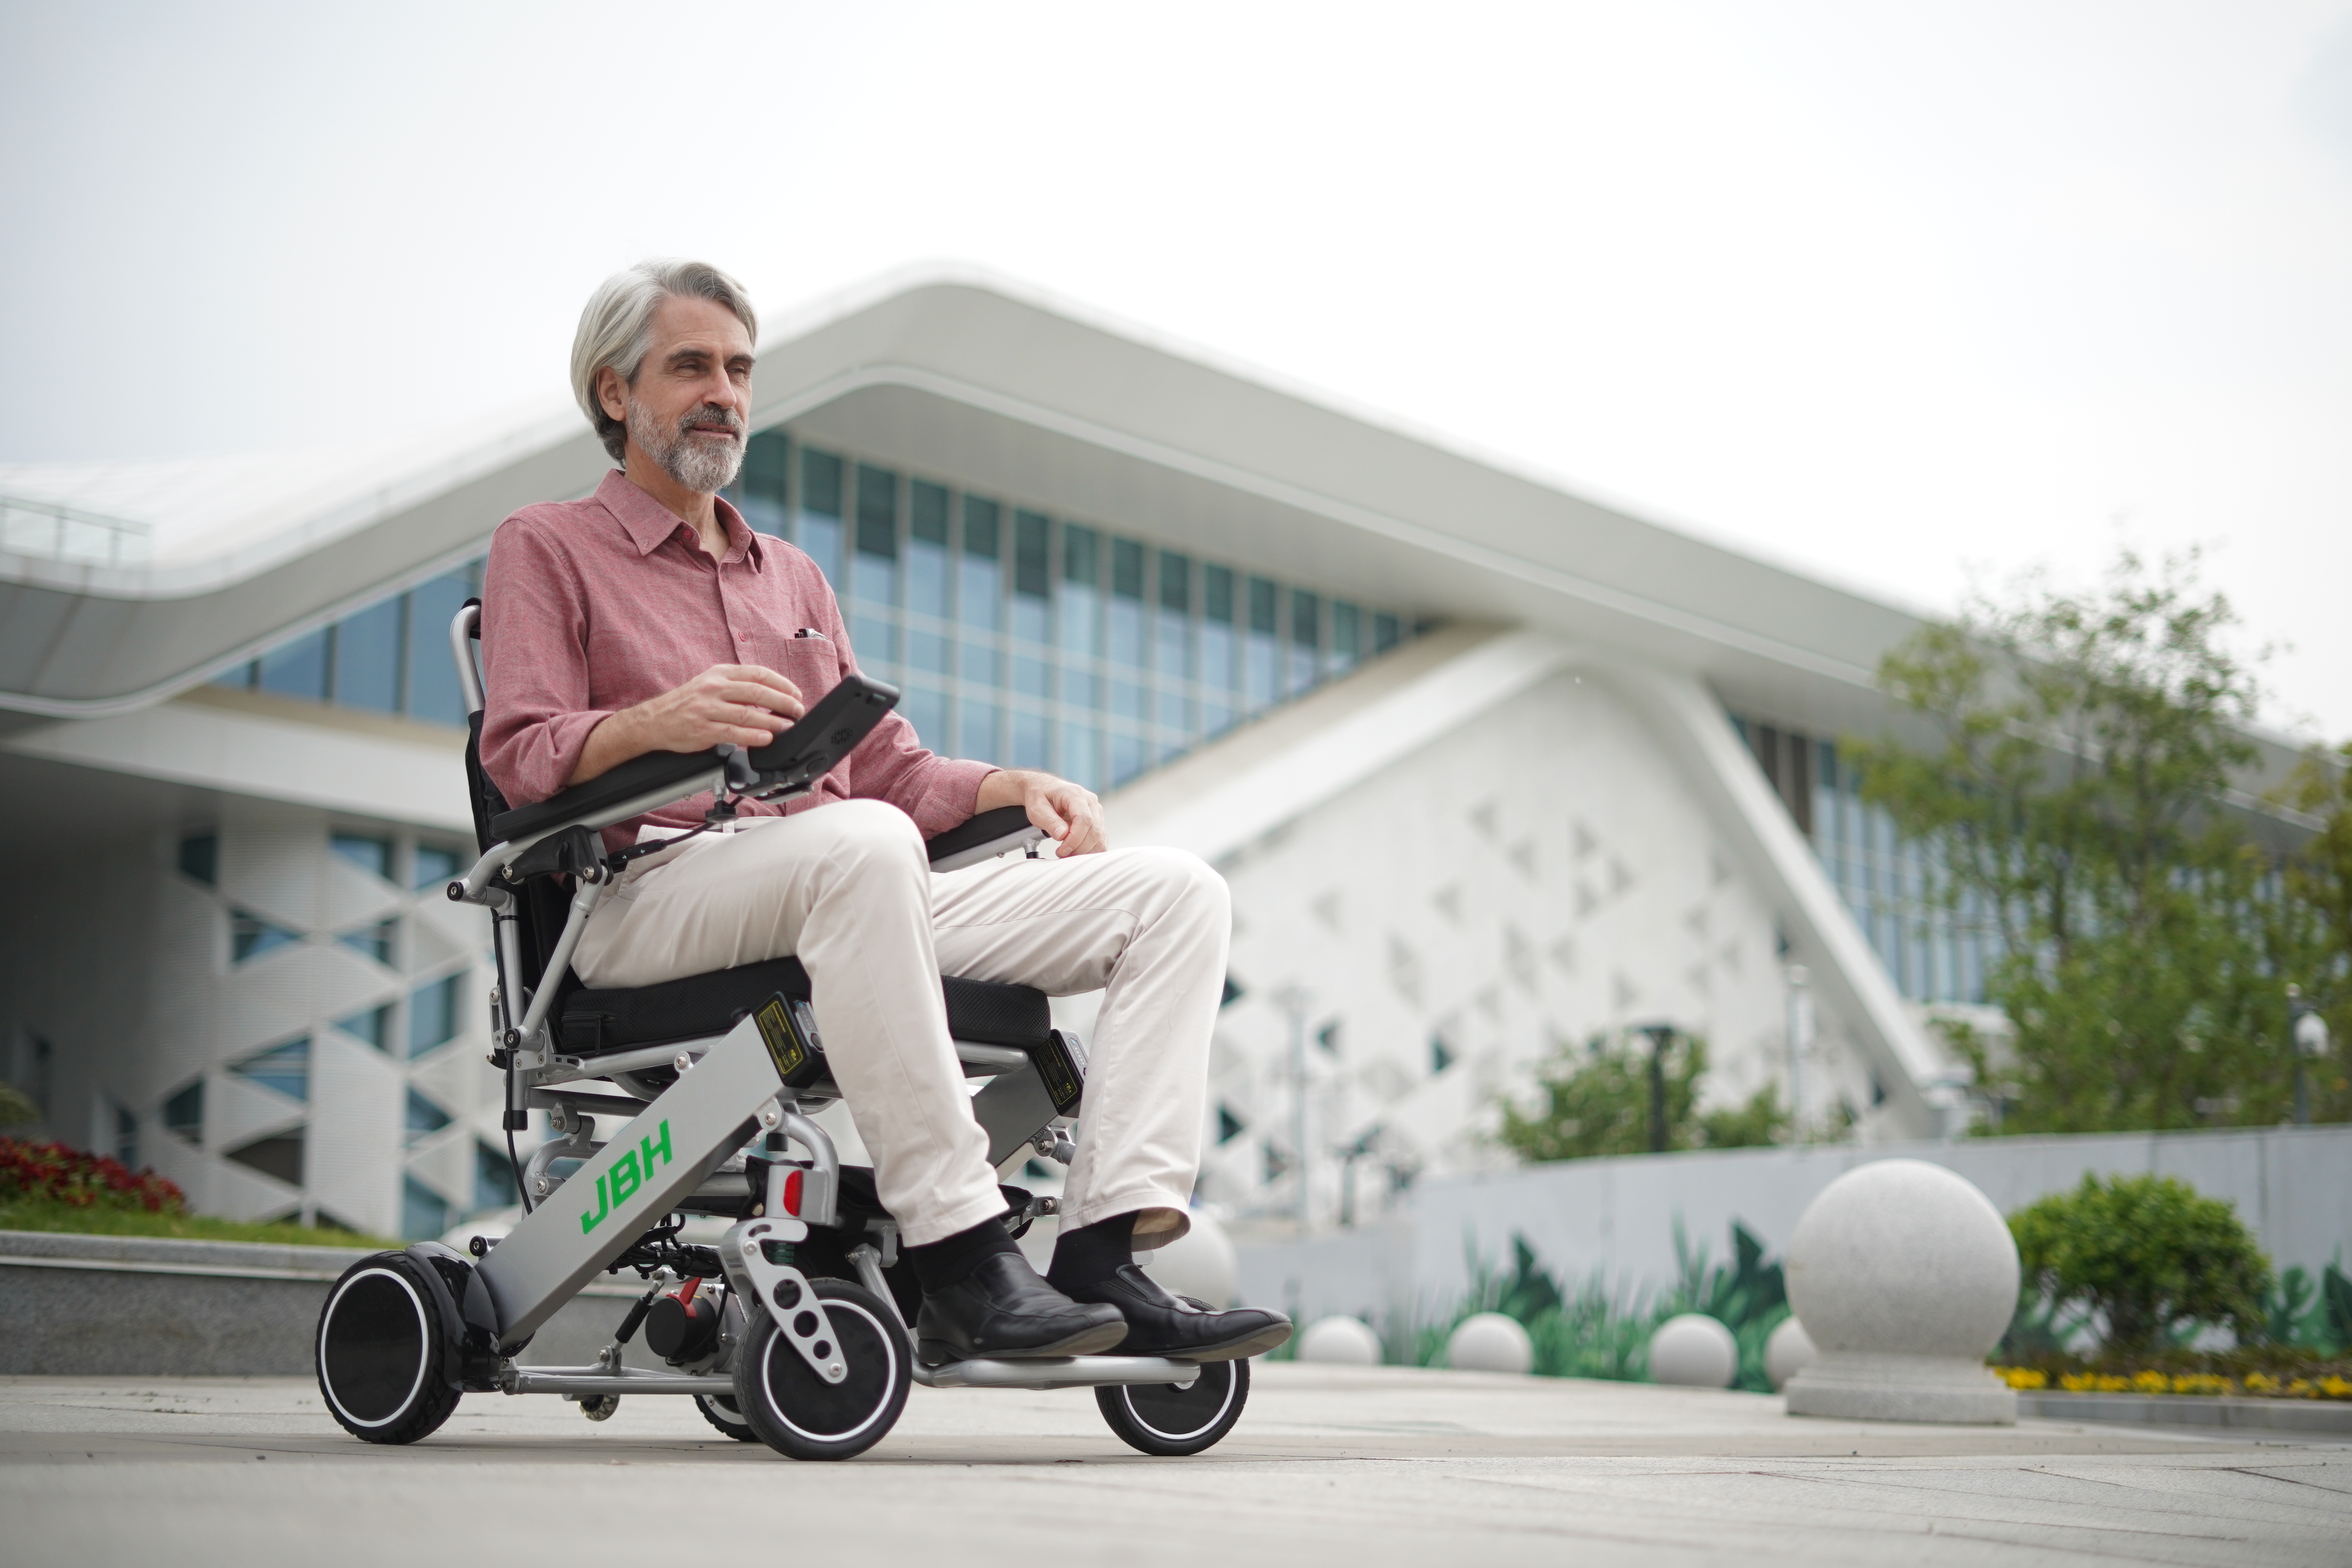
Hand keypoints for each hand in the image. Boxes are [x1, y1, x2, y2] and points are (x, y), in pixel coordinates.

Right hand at [568, 664, 803, 783]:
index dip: (781, 684)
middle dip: (783, 701)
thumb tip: (772, 693)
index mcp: (719, 673)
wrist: (654, 720)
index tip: (796, 694)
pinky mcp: (703, 730)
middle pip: (757, 691)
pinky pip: (733, 732)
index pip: (758, 674)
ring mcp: (708, 709)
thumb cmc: (687, 702)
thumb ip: (737, 685)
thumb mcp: (711, 683)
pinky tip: (766, 738)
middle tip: (798, 710)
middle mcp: (714, 688)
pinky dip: (753, 735)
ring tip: (788, 725)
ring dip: (773, 720)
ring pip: (748, 712)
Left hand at [975, 769, 1107, 855]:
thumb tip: (1063, 835)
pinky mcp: (1097, 821)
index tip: (1062, 850)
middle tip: (1062, 854)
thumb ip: (1050, 821)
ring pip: (1099, 837)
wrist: (1043, 789)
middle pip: (1094, 830)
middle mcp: (1090, 802)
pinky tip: (1075, 851)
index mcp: (1075, 794)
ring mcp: (1096, 811)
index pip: (1084, 819)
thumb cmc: (1040, 796)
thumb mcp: (1037, 809)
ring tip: (1067, 853)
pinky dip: (1089, 850)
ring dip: (1084, 851)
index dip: (1075, 838)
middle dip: (1079, 848)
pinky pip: (1100, 839)